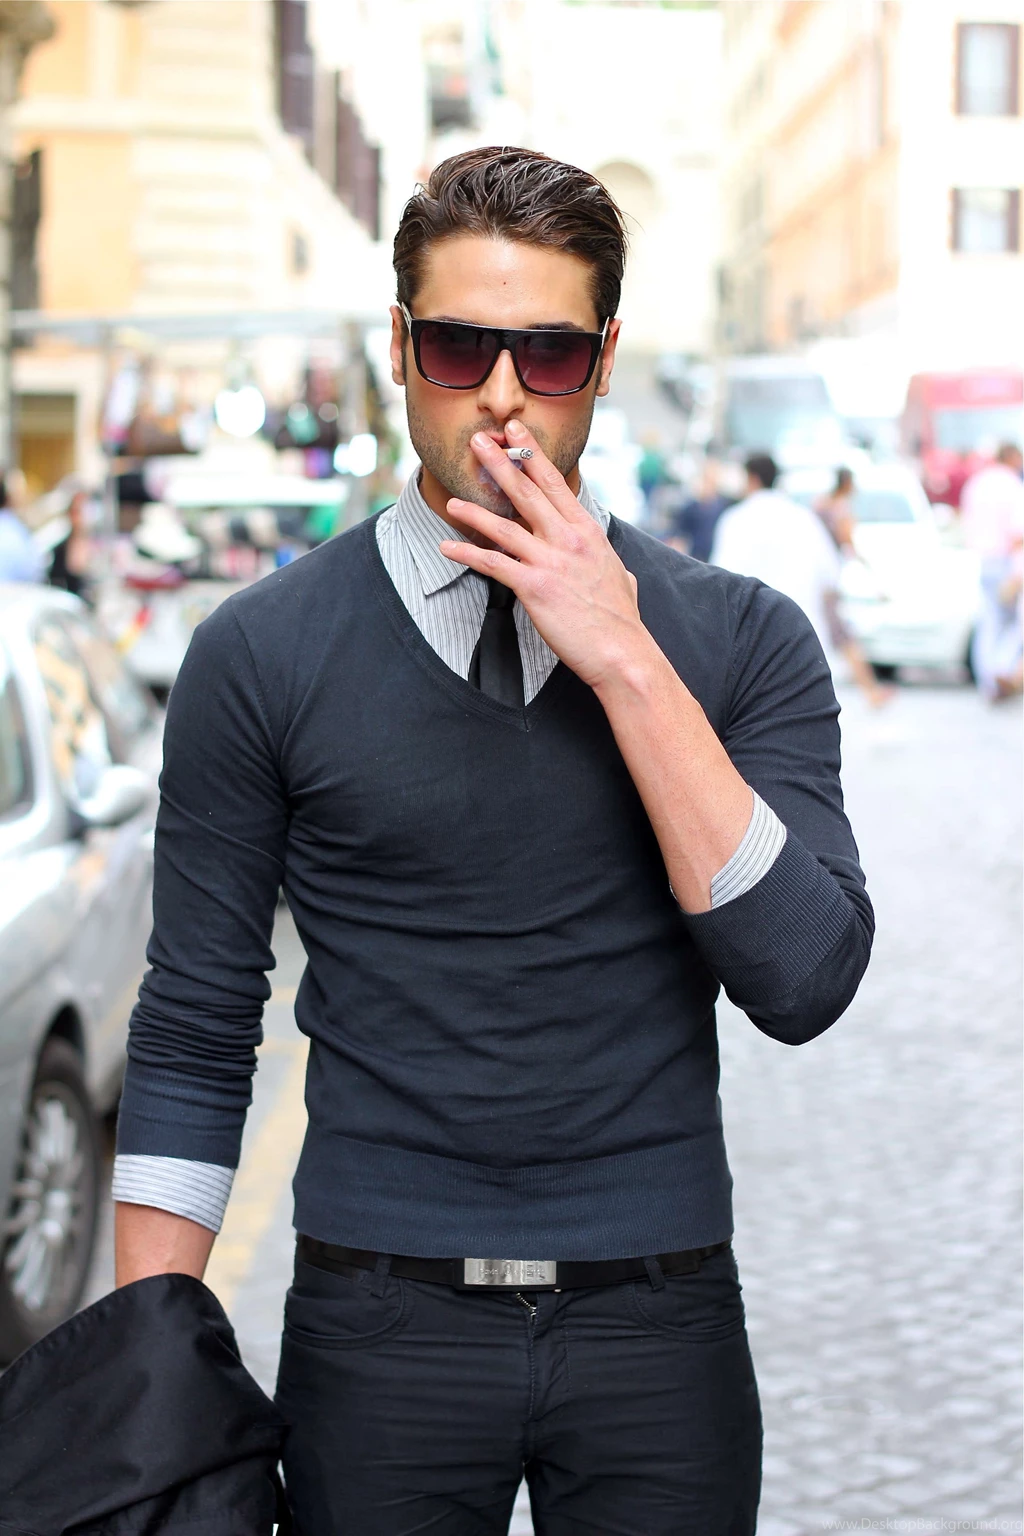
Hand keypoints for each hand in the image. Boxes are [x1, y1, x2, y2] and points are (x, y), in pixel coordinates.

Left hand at [439, 421, 654, 690]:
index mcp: (588, 531)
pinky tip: (448, 548)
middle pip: (528, 492)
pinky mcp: (535, 588)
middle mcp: (569, 539)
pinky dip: (467, 555)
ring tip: (452, 502)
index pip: (555, 484)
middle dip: (500, 463)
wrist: (622, 651)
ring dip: (475, 512)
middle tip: (478, 440)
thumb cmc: (622, 620)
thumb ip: (611, 564)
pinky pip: (494, 565)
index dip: (532, 454)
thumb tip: (619, 569)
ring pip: (505, 527)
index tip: (515, 431)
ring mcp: (551, 562)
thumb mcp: (622, 578)